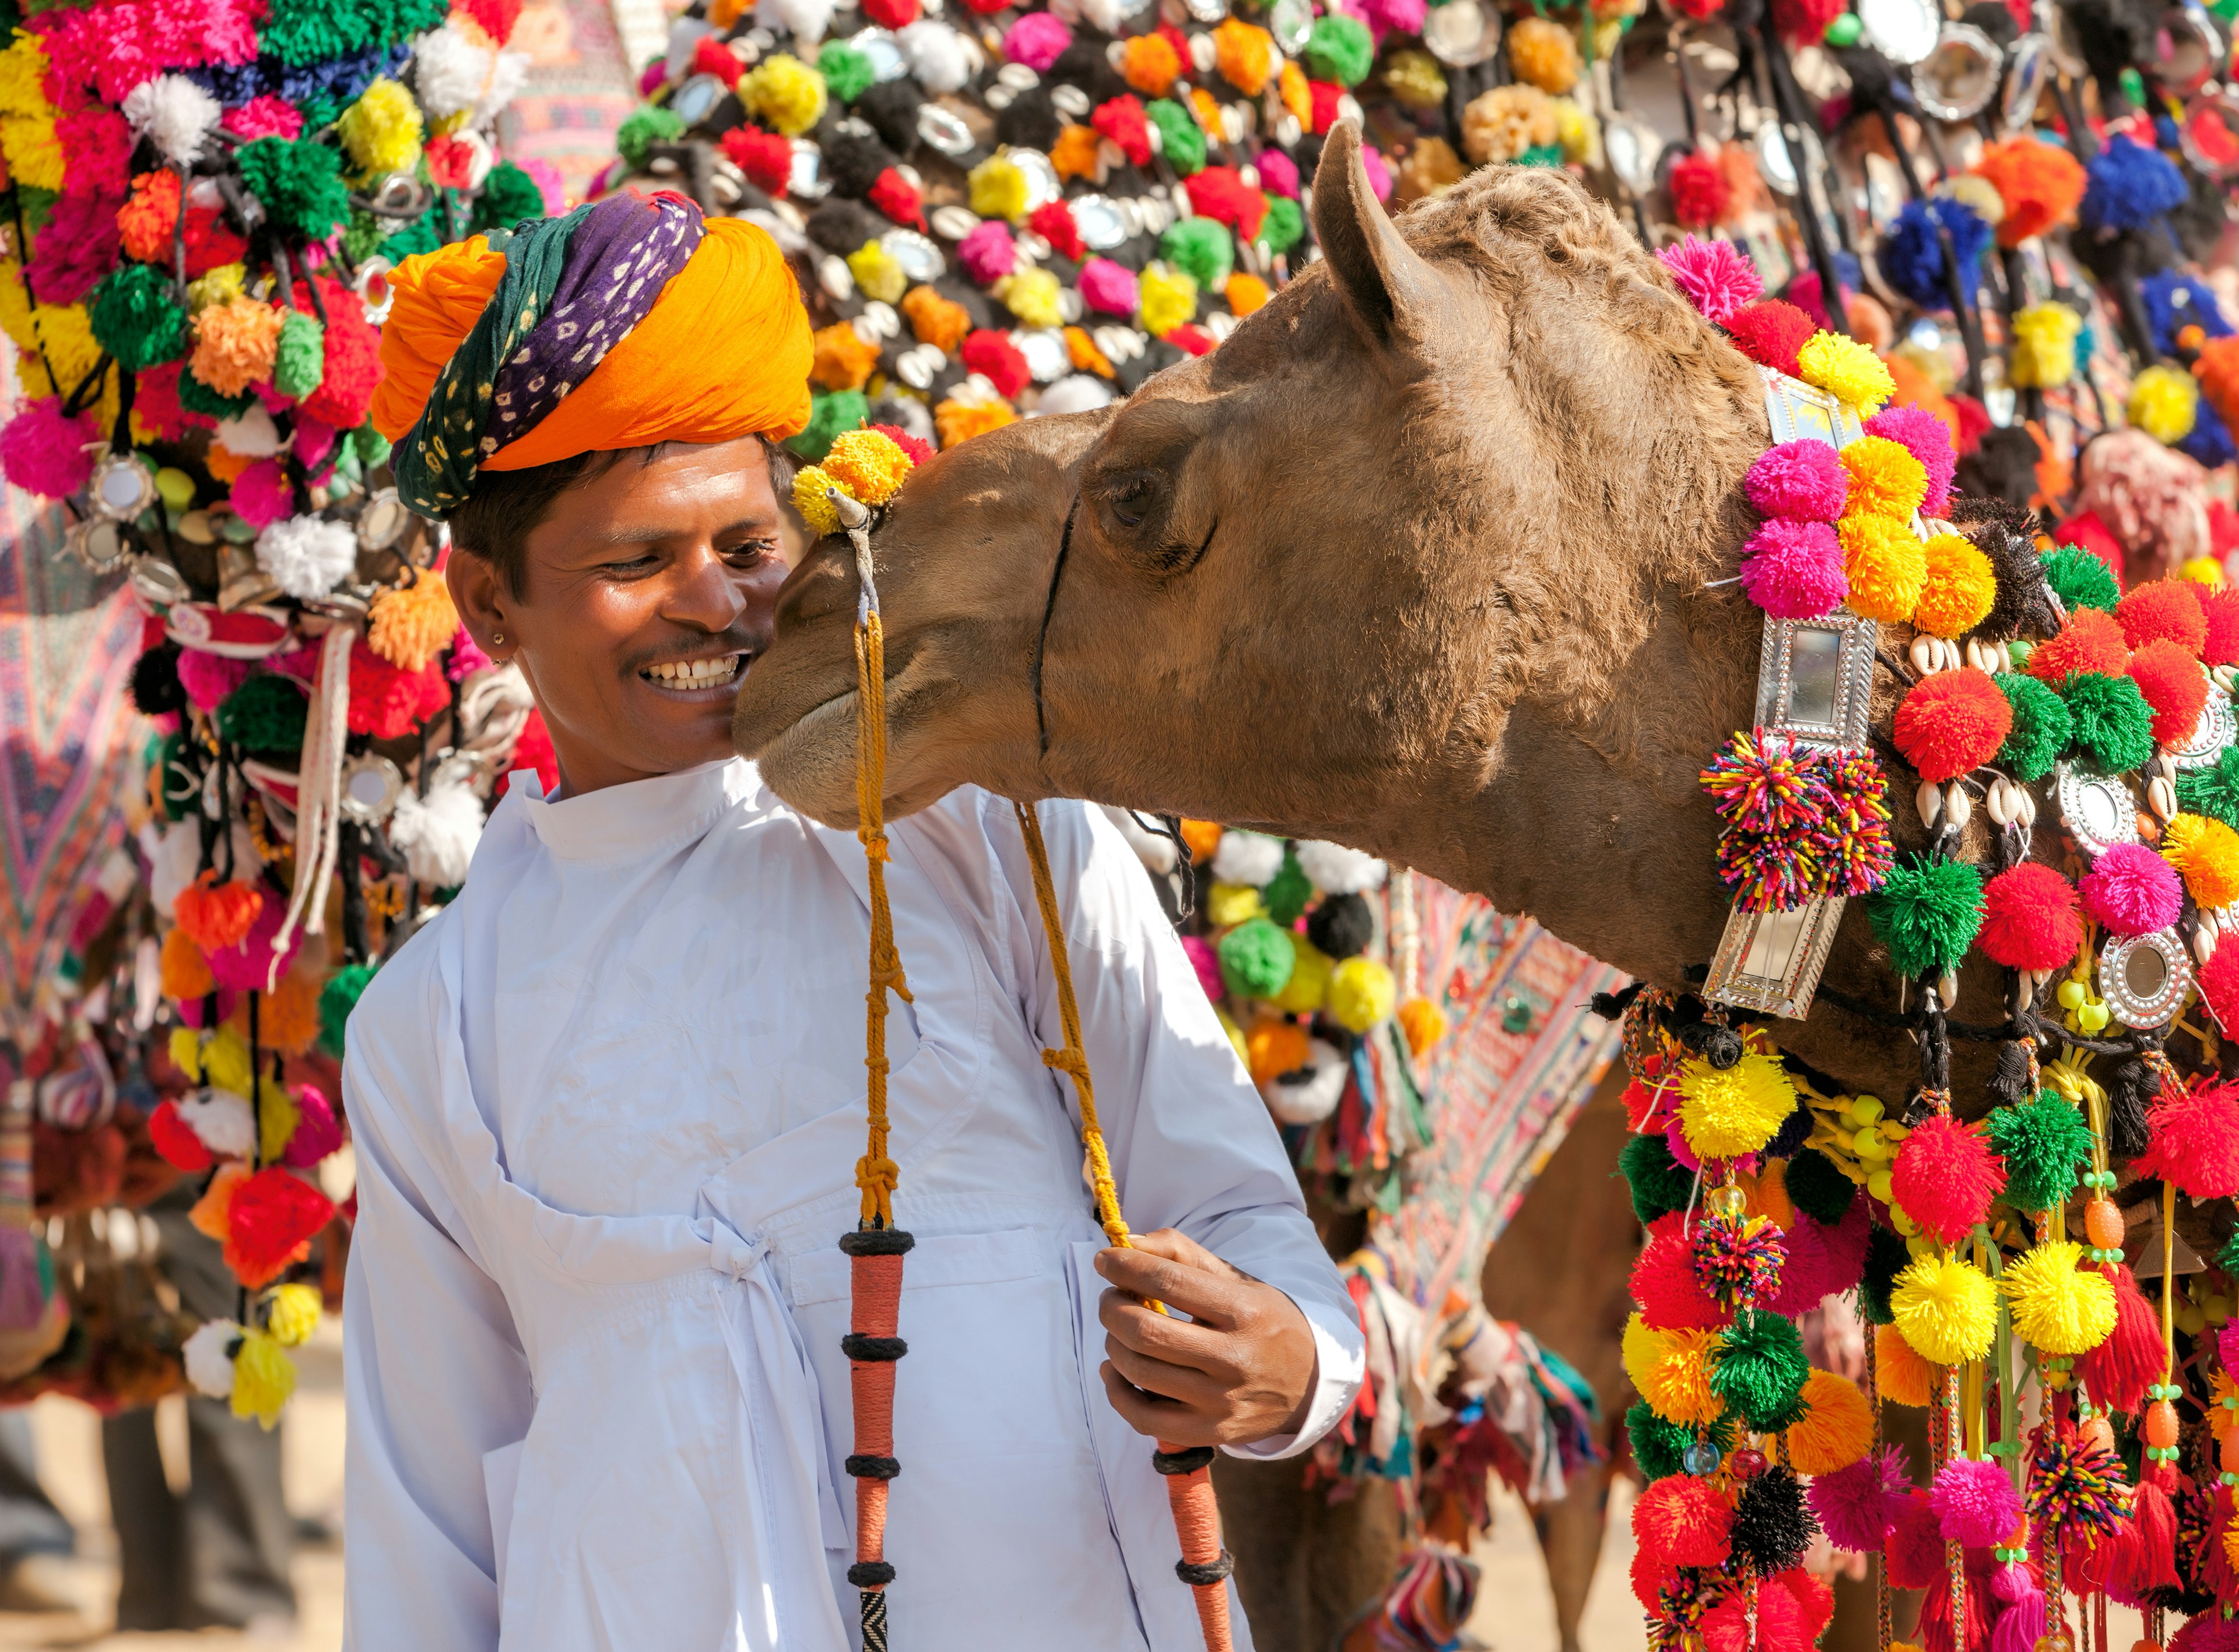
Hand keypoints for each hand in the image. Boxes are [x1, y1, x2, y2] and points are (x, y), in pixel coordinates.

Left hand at [1095, 1228, 1317, 1448]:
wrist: (1309, 1381)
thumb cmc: (1261, 1320)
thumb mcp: (1235, 1279)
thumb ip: (1181, 1254)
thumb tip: (1126, 1243)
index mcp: (1244, 1310)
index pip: (1168, 1282)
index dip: (1125, 1266)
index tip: (1105, 1259)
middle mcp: (1234, 1358)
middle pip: (1145, 1330)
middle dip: (1111, 1307)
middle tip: (1111, 1297)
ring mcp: (1221, 1402)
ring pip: (1139, 1371)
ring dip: (1112, 1342)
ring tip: (1119, 1330)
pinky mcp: (1210, 1433)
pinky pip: (1143, 1417)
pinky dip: (1116, 1390)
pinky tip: (1116, 1370)